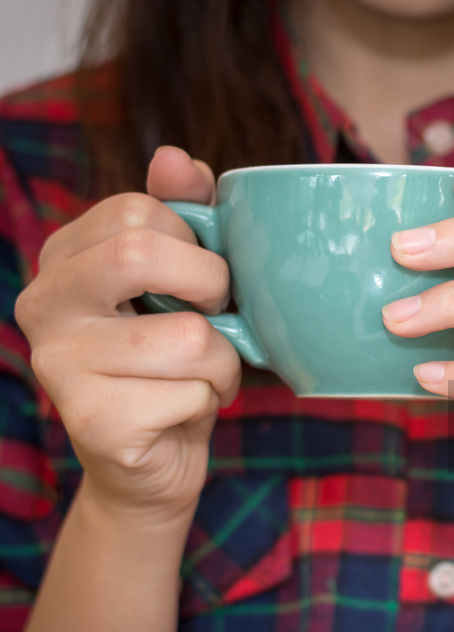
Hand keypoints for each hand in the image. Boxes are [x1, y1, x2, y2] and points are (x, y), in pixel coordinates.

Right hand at [14, 147, 238, 522]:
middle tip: (216, 320)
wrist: (155, 463)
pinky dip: (210, 404)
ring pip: (188, 337)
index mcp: (62, 258)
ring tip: (202, 378)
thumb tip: (176, 158)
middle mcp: (42, 305)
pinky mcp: (90, 421)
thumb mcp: (185, 283)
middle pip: (139, 254)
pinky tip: (182, 414)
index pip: (137, 210)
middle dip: (211, 288)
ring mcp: (56, 365)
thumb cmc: (175, 364)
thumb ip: (184, 215)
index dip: (197, 245)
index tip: (203, 282)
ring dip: (223, 364)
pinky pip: (191, 394)